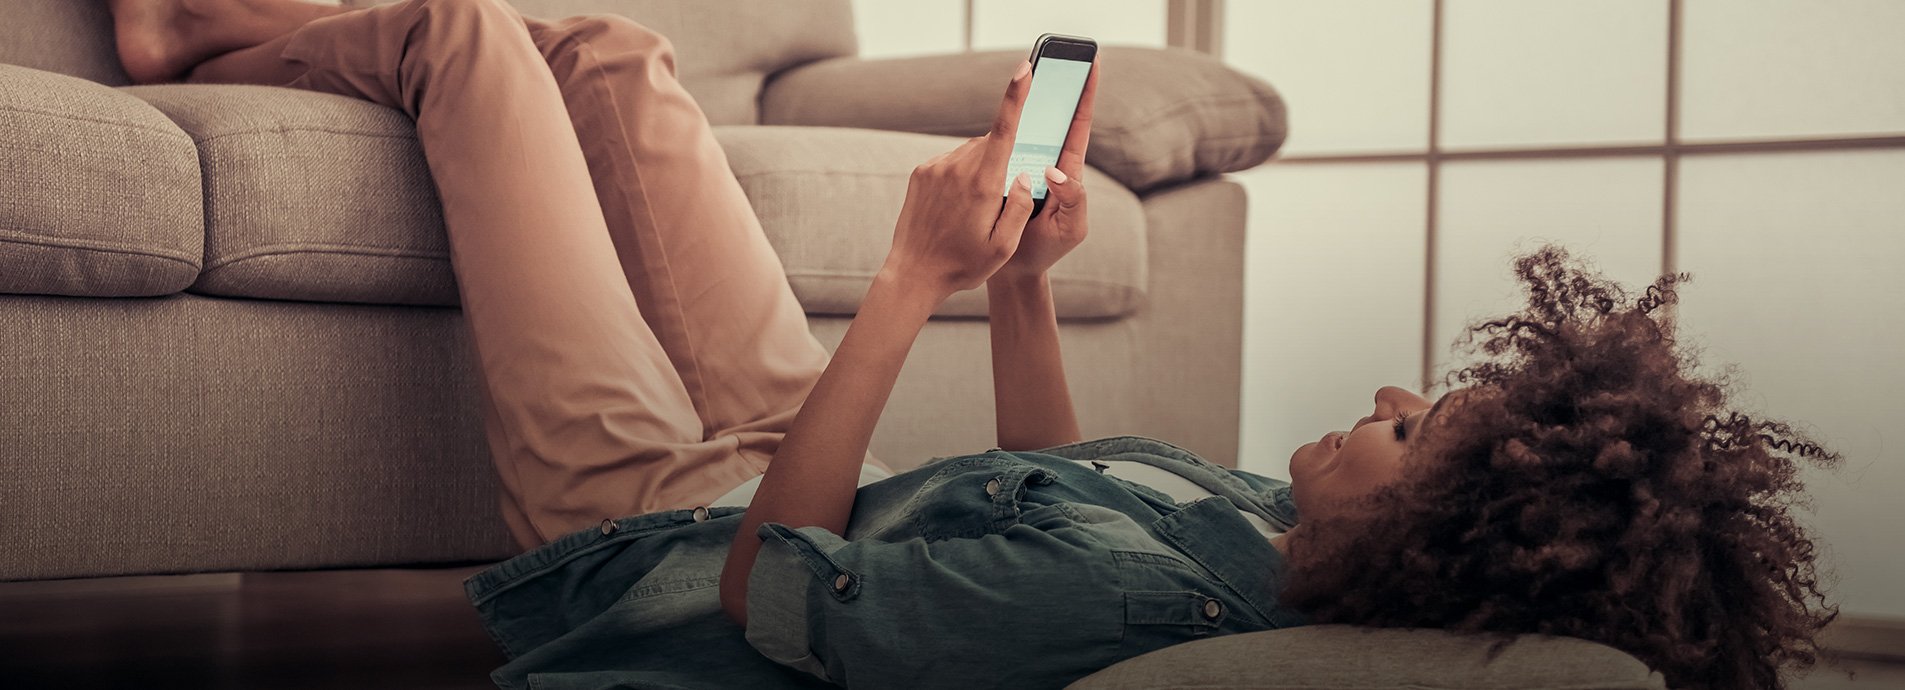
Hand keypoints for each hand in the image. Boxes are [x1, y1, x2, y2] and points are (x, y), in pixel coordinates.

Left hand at [881, 60, 1038, 299]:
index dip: (1015, 96)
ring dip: (982, 169)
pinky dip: (962, 175)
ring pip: (972, 152)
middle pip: (991, 144)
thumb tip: (1023, 174)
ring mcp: (935, 168)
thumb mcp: (1003, 247)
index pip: (1003, 130)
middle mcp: (956, 169)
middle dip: (1003, 159)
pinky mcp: (922, 172)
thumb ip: (1020, 207)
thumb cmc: (963, 265)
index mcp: (982, 185)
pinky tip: (955, 207)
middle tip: (997, 202)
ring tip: (972, 210)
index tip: (1024, 69)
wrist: (913, 274)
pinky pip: (952, 162)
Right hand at [994, 61, 1097, 280]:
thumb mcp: (1072, 229)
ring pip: (1022, 133)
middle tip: (1053, 60)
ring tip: (1024, 82)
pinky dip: (997, 137)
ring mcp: (1023, 169)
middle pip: (1050, 120)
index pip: (1078, 128)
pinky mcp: (1000, 176)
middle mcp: (1046, 164)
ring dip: (1022, 109)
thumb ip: (1074, 200)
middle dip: (1053, 89)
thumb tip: (1054, 170)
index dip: (1085, 97)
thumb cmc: (1048, 249)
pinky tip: (994, 124)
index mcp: (1068, 173)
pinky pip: (999, 152)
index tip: (1092, 66)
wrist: (1015, 270)